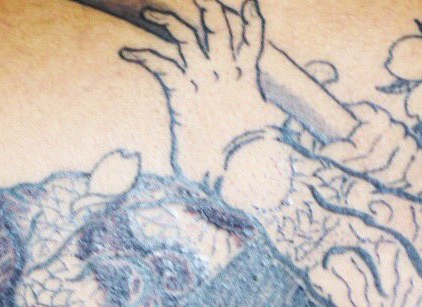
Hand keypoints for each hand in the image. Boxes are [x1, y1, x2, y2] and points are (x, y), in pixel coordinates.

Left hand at [121, 0, 282, 185]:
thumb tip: (295, 133)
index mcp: (246, 81)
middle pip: (217, 26)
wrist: (228, 173)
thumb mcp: (264, 137)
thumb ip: (274, 126)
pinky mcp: (182, 92)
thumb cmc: (245, 162)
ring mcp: (203, 80)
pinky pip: (160, 63)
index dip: (252, 20)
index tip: (250, 2)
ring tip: (150, 13)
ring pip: (184, 35)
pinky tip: (127, 53)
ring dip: (166, 19)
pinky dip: (142, 55)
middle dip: (208, 6)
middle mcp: (225, 74)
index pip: (252, 42)